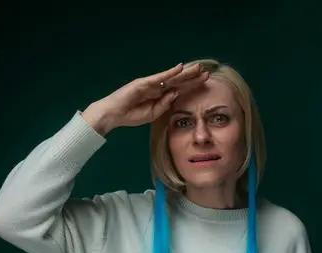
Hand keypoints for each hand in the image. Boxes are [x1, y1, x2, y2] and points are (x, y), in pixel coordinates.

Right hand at [82, 63, 208, 135]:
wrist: (113, 114)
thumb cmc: (131, 115)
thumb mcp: (153, 113)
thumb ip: (164, 105)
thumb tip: (175, 95)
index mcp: (160, 96)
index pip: (179, 89)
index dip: (192, 86)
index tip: (205, 83)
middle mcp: (157, 87)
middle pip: (178, 81)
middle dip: (192, 78)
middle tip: (207, 73)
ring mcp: (151, 84)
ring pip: (172, 77)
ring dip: (185, 73)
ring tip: (198, 69)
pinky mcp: (143, 83)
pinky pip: (159, 78)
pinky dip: (169, 73)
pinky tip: (179, 69)